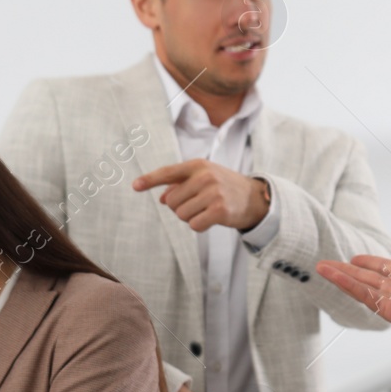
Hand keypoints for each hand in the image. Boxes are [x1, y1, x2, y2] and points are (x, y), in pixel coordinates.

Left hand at [133, 160, 268, 231]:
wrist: (255, 198)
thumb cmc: (224, 187)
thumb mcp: (204, 179)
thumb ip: (181, 185)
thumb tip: (163, 199)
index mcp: (198, 165)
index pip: (168, 172)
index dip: (150, 180)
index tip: (135, 185)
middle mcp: (205, 176)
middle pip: (172, 202)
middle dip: (182, 207)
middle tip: (200, 204)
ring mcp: (213, 193)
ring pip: (181, 214)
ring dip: (191, 217)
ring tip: (208, 210)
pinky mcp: (219, 210)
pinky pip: (194, 225)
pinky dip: (199, 226)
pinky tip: (212, 219)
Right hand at [315, 213, 390, 348]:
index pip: (382, 266)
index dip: (367, 262)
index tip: (352, 258)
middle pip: (365, 276)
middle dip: (345, 270)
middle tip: (324, 263)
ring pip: (360, 285)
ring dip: (340, 277)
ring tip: (321, 268)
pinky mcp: (390, 310)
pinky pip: (365, 297)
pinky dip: (349, 287)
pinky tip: (336, 278)